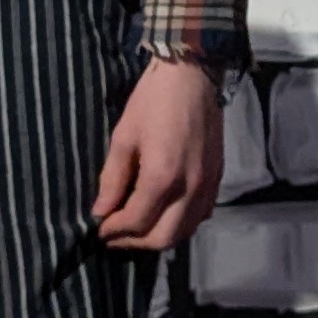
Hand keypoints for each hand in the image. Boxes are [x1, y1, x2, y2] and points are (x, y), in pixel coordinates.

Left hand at [90, 60, 223, 252]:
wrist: (193, 75)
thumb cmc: (152, 101)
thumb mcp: (123, 137)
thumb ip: (112, 179)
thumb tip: (101, 210)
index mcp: (162, 178)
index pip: (136, 222)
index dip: (114, 230)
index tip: (99, 229)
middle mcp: (190, 189)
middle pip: (163, 238)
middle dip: (135, 242)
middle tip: (115, 236)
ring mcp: (208, 185)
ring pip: (186, 231)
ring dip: (159, 237)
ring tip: (137, 230)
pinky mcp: (218, 178)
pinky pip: (201, 215)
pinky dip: (181, 224)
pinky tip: (165, 215)